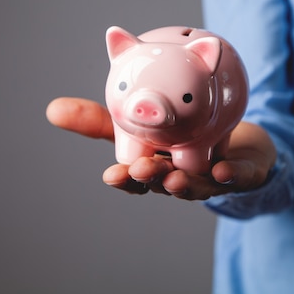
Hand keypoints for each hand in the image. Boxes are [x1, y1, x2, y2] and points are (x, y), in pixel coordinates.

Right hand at [46, 97, 276, 199]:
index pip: (134, 178)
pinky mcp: (242, 175)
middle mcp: (178, 177)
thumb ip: (99, 119)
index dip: (123, 180)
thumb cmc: (179, 138)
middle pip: (162, 183)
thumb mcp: (138, 123)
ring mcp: (211, 180)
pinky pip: (239, 177)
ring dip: (184, 183)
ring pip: (196, 185)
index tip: (110, 176)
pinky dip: (232, 176)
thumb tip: (52, 109)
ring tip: (174, 176)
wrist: (236, 141)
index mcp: (154, 168)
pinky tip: (224, 171)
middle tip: (142, 169)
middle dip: (151, 179)